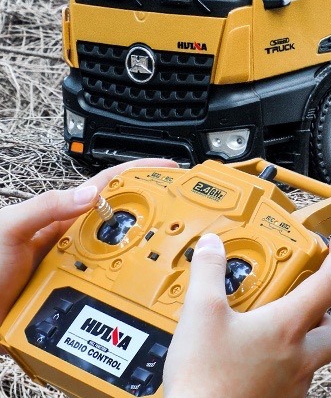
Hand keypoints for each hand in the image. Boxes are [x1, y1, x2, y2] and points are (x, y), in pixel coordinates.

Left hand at [0, 159, 176, 326]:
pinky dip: (121, 288)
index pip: (106, 186)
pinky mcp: (72, 296)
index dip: (138, 174)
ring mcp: (72, 267)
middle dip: (149, 214)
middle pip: (120, 221)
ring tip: (160, 252)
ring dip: (137, 255)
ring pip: (117, 256)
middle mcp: (70, 239)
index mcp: (58, 216)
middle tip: (177, 214)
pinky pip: (105, 289)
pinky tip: (133, 289)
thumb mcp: (8, 228)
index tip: (167, 170)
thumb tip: (91, 193)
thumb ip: (47, 206)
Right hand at [164, 231, 330, 397]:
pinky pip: (295, 380)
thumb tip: (210, 247)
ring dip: (304, 341)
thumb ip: (209, 273)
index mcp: (288, 327)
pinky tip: (256, 360)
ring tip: (271, 329)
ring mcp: (293, 386)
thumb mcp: (200, 315)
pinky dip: (285, 365)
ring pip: (317, 359)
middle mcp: (300, 358)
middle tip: (305, 300)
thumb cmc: (205, 381)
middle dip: (328, 312)